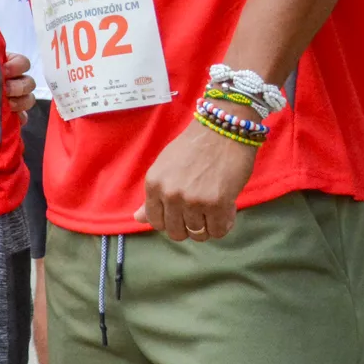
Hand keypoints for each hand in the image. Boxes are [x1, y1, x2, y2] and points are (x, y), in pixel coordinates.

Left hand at [3, 55, 36, 113]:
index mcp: (7, 64)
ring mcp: (16, 98)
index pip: (22, 62)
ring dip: (20, 102)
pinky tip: (13, 118)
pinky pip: (23, 117)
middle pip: (29, 82)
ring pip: (29, 99)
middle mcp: (15, 80)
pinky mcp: (13, 114)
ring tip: (7, 105)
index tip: (3, 71)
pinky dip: (19, 118)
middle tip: (5, 90)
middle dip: (18, 87)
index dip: (16, 66)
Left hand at [134, 113, 256, 240]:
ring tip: (214, 210)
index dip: (170, 222)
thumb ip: (153, 196)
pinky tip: (225, 211)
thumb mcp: (164, 168)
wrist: (222, 129)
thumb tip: (138, 219)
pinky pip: (219, 231)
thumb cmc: (194, 147)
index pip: (155, 222)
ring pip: (198, 234)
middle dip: (188, 228)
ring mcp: (194, 201)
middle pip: (176, 232)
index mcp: (153, 184)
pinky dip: (224, 225)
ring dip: (207, 227)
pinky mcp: (218, 204)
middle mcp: (170, 194)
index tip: (181, 214)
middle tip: (200, 214)